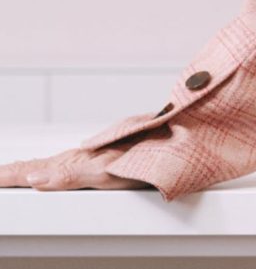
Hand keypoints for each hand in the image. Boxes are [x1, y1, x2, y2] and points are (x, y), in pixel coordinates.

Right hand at [0, 138, 151, 191]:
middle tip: (0, 174)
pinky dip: (55, 166)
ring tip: (15, 171)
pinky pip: (73, 162)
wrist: (177, 139)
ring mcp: (94, 156)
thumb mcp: (105, 171)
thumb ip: (70, 175)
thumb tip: (34, 178)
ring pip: (55, 162)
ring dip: (31, 167)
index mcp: (75, 162)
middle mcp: (82, 157)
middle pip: (39, 165)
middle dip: (14, 170)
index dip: (9, 175)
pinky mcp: (108, 156)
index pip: (32, 169)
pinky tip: (58, 169)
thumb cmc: (146, 155)